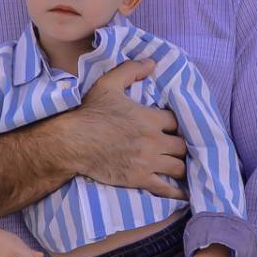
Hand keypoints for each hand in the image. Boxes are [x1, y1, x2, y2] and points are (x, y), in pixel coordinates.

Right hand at [69, 60, 185, 199]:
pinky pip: (166, 189)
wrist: (72, 142)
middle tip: (176, 147)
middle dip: (181, 146)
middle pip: (182, 145)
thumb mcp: (108, 84)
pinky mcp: (139, 179)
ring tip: (179, 165)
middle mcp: (154, 141)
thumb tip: (152, 62)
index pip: (177, 122)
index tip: (172, 127)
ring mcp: (148, 162)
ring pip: (179, 167)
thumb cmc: (89, 113)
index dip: (176, 124)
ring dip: (180, 166)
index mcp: (150, 118)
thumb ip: (131, 70)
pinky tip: (183, 194)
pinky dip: (176, 191)